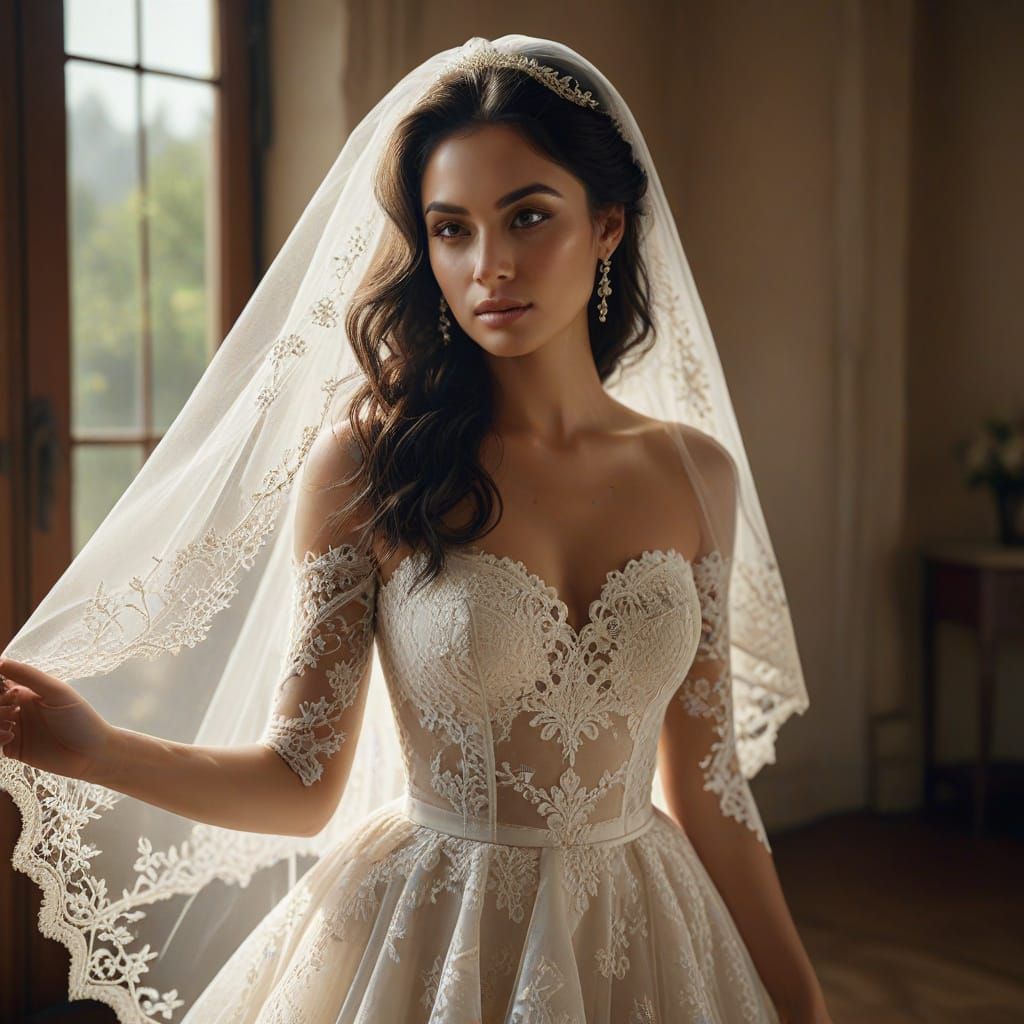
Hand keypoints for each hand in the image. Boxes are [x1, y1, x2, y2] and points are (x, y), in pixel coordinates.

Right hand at [0, 657, 115, 780]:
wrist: (91, 754)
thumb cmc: (80, 718)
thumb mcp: (57, 692)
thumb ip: (29, 676)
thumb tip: (0, 661)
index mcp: (27, 691)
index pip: (0, 684)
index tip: (11, 695)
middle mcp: (17, 708)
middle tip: (14, 711)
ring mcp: (14, 728)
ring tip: (12, 726)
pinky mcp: (12, 749)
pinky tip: (10, 737)